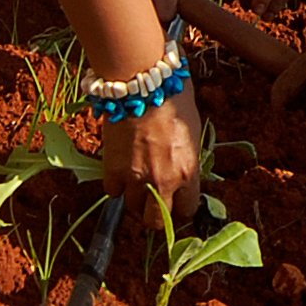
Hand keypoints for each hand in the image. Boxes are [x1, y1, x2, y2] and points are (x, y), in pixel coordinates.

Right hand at [103, 82, 201, 220]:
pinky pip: (112, 192)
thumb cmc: (174, 100)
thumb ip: (187, 161)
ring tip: (136, 184)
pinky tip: (121, 171)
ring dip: (134, 200)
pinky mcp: (112, 169)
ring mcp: (135, 178)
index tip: (176, 200)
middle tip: (153, 202)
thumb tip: (182, 174)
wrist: (143, 84)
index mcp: (188, 173)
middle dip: (155, 215)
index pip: (186, 211)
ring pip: (132, 209)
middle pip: (155, 221)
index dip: (180, 207)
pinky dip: (116, 185)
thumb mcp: (192, 133)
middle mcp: (163, 182)